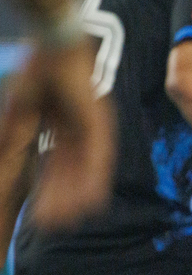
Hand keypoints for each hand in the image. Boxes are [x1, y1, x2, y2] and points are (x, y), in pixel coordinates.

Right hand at [1, 43, 113, 229]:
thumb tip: (8, 155)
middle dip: (59, 199)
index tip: (39, 213)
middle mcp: (82, 130)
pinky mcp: (99, 124)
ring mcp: (92, 128)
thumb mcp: (23, 113)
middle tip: (52, 226)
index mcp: (64, 126)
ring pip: (85, 171)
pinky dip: (93, 180)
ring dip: (75, 196)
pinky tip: (91, 202)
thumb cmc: (36, 74)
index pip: (56, 165)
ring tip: (66, 222)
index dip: (48, 189)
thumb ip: (18, 136)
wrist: (55, 48)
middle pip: (70, 173)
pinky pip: (98, 158)